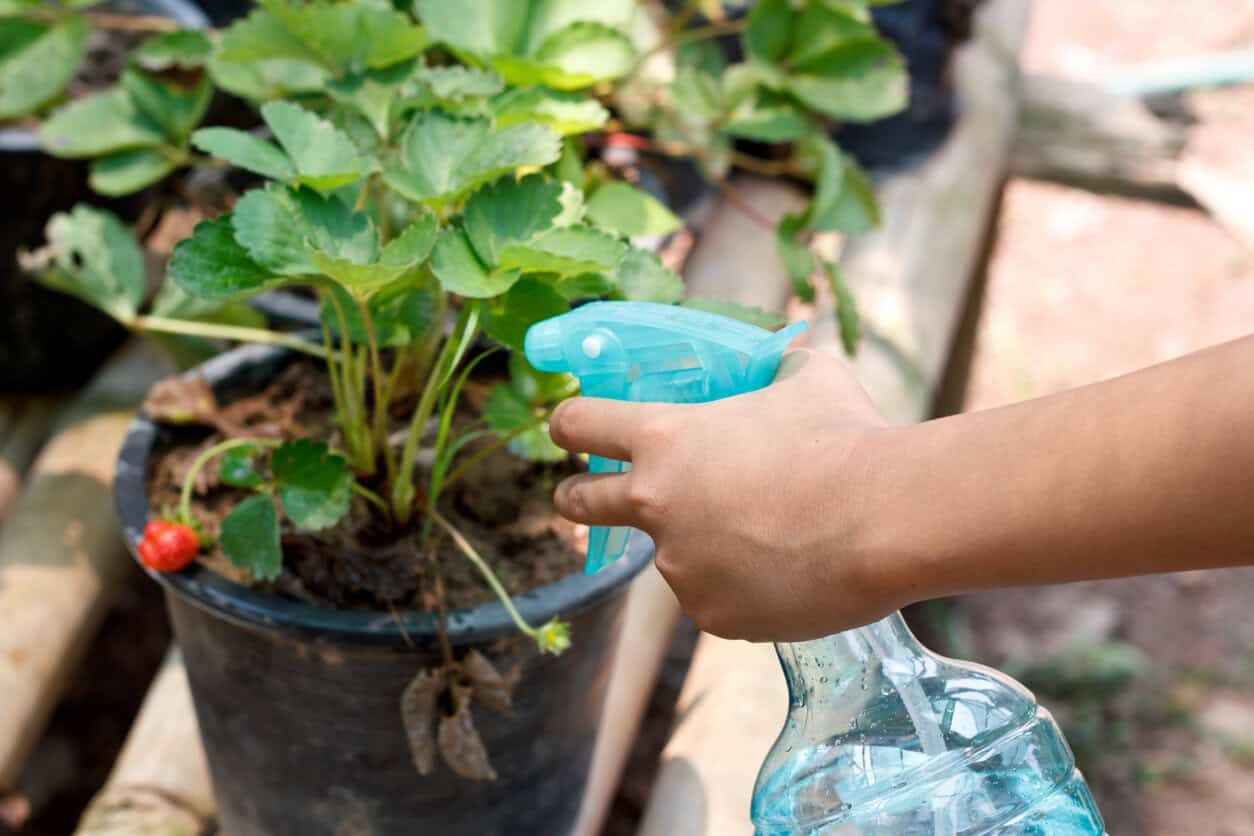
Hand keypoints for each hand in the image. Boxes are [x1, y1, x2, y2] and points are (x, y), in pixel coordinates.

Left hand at [549, 349, 899, 641]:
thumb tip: (779, 365)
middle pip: (580, 503)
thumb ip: (774, 372)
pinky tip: (784, 568)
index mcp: (665, 439)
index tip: (567, 429)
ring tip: (770, 531)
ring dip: (698, 542)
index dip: (569, 423)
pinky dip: (738, 584)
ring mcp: (679, 565)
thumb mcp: (805, 378)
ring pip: (672, 553)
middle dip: (574, 497)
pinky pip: (714, 595)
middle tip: (583, 497)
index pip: (580, 424)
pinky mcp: (711, 614)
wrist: (885, 520)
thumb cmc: (845, 437)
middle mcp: (656, 505)